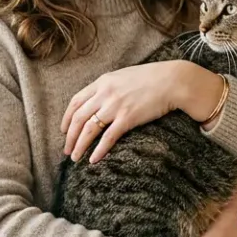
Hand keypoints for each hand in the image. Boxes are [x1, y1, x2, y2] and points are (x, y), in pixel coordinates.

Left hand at [61, 60, 222, 163]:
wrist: (173, 81)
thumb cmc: (152, 78)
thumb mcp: (124, 76)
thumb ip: (109, 86)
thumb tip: (101, 99)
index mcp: (102, 82)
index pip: (76, 101)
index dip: (66, 118)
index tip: (63, 130)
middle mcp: (105, 94)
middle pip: (78, 118)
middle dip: (69, 137)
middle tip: (67, 150)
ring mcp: (115, 106)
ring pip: (88, 129)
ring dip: (79, 146)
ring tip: (76, 158)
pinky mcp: (128, 118)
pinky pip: (107, 138)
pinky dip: (98, 150)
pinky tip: (94, 159)